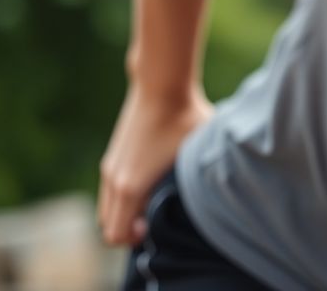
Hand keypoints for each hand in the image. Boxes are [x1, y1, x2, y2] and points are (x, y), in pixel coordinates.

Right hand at [98, 85, 211, 245]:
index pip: (116, 236)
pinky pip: (110, 192)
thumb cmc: (185, 120)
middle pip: (108, 226)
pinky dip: (123, 198)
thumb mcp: (198, 156)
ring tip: (156, 203)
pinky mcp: (113, 156)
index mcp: (130, 187)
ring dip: (126, 213)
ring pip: (108, 209)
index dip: (135, 240)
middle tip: (160, 219)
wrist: (162, 86)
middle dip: (130, 230)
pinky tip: (150, 185)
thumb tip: (218, 204)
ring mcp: (110, 167)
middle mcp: (114, 180)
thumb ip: (202, 184)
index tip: (159, 226)